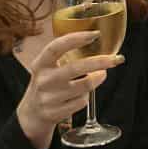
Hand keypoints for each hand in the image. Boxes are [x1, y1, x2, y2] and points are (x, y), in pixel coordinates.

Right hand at [17, 31, 120, 148]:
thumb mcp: (48, 67)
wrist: (32, 114)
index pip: (56, 47)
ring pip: (84, 86)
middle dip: (100, 62)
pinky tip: (80, 96)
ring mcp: (48, 98)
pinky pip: (82, 102)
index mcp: (40, 64)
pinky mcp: (55, 113)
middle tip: (115, 59)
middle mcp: (43, 80)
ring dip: (96, 80)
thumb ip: (65, 56)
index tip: (95, 34)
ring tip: (99, 76)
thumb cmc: (47, 85)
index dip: (75, 39)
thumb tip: (96, 46)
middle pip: (76, 68)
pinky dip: (86, 97)